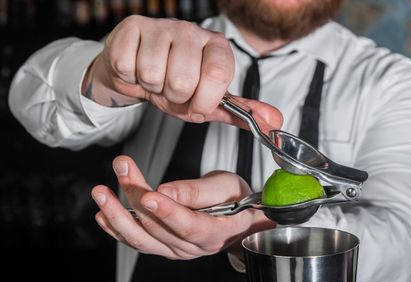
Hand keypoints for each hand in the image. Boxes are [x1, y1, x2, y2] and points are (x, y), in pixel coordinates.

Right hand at [82, 15, 281, 132]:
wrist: (136, 74)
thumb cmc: (175, 87)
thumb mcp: (210, 103)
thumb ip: (241, 112)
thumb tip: (275, 122)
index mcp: (217, 47)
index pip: (218, 75)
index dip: (203, 100)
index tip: (197, 104)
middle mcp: (192, 31)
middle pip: (183, 80)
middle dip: (174, 97)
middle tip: (172, 90)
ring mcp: (162, 26)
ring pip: (155, 74)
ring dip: (152, 88)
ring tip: (155, 80)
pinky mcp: (133, 26)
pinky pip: (130, 67)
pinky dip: (131, 79)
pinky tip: (137, 71)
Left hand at [91, 155, 274, 259]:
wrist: (237, 220)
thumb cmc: (235, 200)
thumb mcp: (227, 187)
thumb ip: (198, 191)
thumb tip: (166, 191)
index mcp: (215, 233)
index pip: (189, 225)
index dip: (168, 211)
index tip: (148, 194)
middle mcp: (193, 247)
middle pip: (158, 226)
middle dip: (136, 194)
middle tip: (122, 166)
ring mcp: (175, 250)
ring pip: (141, 238)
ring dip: (117, 215)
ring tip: (101, 192)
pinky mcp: (163, 247)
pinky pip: (137, 242)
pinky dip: (117, 229)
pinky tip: (102, 215)